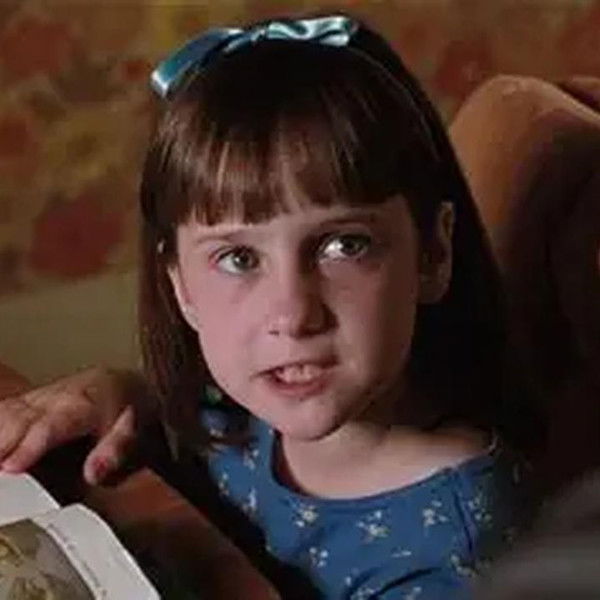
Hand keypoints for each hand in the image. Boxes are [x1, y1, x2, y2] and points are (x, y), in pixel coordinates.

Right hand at [0, 367, 140, 484]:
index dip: (29, 447)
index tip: (10, 467)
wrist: (127, 386)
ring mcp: (40, 396)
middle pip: (19, 418)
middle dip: (2, 443)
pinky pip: (5, 408)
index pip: (50, 427)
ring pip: (7, 411)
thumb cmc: (127, 414)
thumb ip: (113, 453)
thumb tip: (92, 474)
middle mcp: (56, 398)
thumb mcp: (131, 434)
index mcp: (81, 406)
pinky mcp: (29, 400)